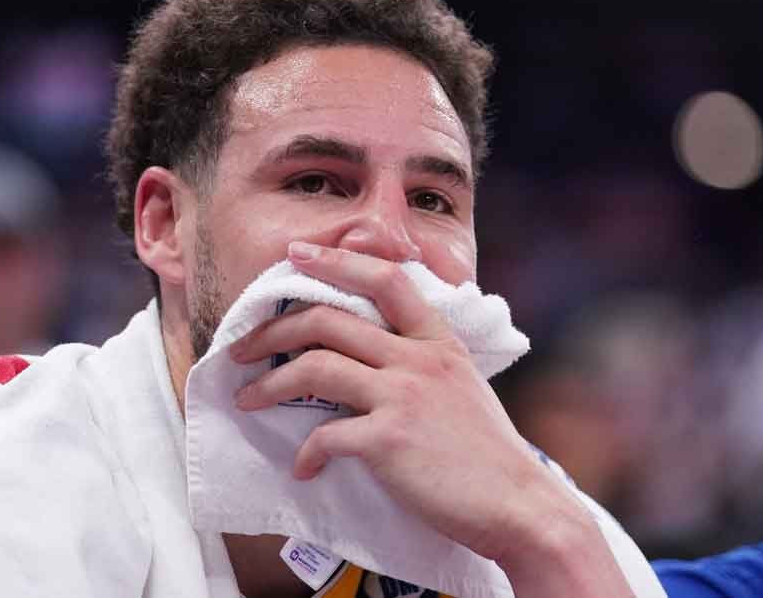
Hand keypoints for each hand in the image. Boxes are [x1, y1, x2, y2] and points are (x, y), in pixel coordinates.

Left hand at [229, 242, 632, 596]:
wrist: (520, 507)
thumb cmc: (487, 456)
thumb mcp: (463, 387)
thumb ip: (423, 363)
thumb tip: (372, 358)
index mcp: (438, 341)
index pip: (384, 279)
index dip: (335, 261)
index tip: (295, 254)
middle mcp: (419, 359)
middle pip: (328, 320)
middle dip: (273, 330)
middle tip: (242, 347)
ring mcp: (404, 396)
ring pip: (315, 367)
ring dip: (269, 384)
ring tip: (247, 399)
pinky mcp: (389, 440)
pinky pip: (325, 435)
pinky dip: (306, 453)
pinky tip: (304, 468)